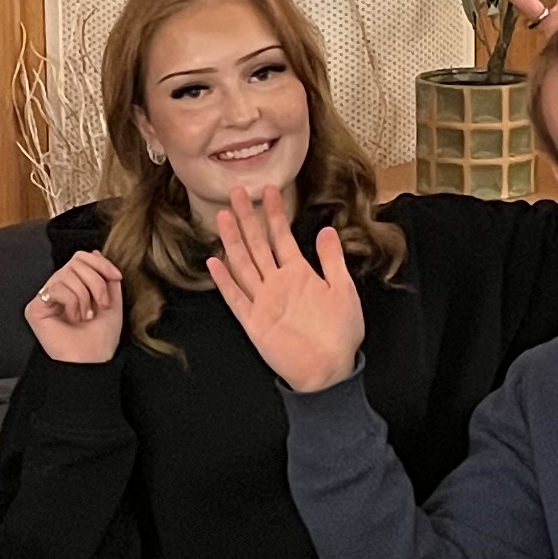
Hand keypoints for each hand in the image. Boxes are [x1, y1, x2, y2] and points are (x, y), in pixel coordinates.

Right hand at [26, 249, 126, 366]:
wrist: (91, 360)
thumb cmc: (101, 338)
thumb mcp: (112, 302)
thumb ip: (106, 277)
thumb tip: (95, 252)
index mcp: (75, 287)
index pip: (82, 258)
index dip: (100, 263)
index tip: (116, 277)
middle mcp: (58, 289)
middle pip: (76, 262)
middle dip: (96, 281)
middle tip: (101, 304)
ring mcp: (46, 298)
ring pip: (67, 273)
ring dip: (85, 296)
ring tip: (86, 316)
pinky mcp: (35, 307)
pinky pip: (57, 286)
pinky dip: (72, 302)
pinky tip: (73, 318)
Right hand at [204, 188, 366, 392]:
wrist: (330, 370)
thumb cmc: (341, 332)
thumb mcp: (343, 290)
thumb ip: (332, 260)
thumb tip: (326, 230)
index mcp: (299, 274)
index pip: (281, 236)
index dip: (275, 213)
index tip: (269, 189)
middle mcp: (278, 283)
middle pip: (258, 244)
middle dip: (248, 217)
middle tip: (237, 191)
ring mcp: (264, 301)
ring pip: (244, 264)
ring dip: (233, 241)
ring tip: (222, 216)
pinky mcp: (254, 322)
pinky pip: (236, 297)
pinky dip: (225, 280)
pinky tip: (214, 261)